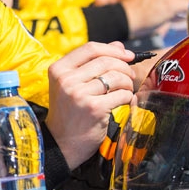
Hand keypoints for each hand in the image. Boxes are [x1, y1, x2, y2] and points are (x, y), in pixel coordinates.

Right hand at [47, 41, 135, 168]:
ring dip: (127, 82)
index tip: (128, 56)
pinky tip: (124, 101)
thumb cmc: (69, 112)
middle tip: (130, 75)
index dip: (113, 50)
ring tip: (126, 90)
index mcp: (58, 69)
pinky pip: (121, 94)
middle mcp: (66, 80)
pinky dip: (128, 96)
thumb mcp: (72, 84)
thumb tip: (119, 45)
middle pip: (105, 61)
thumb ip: (93, 63)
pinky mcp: (94, 108)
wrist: (61, 143)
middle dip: (124, 66)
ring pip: (116, 77)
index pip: (90, 48)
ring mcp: (79, 94)